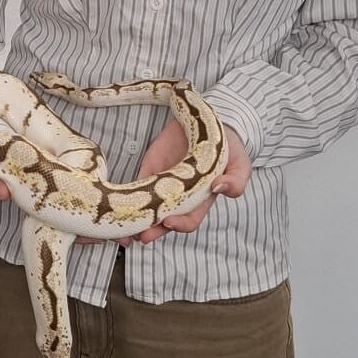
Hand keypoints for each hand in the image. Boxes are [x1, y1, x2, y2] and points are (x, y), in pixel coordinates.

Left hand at [134, 121, 250, 242]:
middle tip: (139, 236)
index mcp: (201, 200)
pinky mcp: (150, 169)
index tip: (168, 221)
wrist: (213, 121)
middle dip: (151, 230)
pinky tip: (116, 206)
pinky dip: (125, 198)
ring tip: (123, 230)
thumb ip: (236, 181)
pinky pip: (137, 186)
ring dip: (134, 221)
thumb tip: (221, 188)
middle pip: (163, 221)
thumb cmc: (230, 149)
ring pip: (146, 209)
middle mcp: (180, 197)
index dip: (180, 225)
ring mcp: (163, 184)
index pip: (189, 221)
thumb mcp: (240, 165)